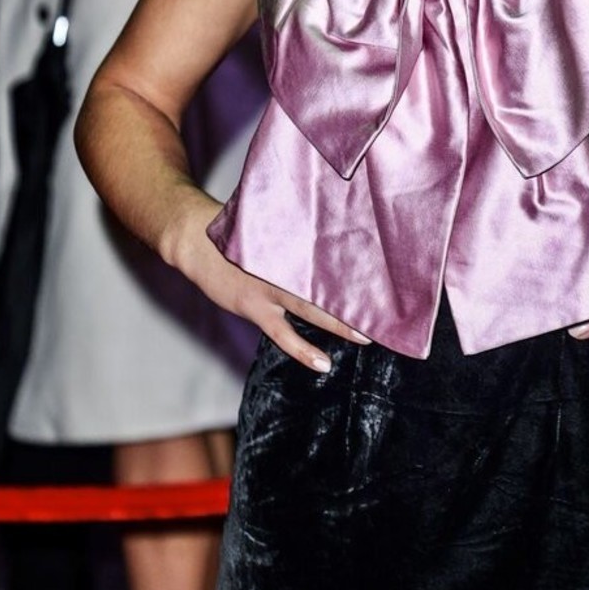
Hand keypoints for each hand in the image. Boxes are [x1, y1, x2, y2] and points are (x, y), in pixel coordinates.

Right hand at [171, 197, 370, 371]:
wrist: (197, 241)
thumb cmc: (242, 232)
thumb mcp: (274, 226)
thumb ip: (301, 233)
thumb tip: (335, 231)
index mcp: (294, 243)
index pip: (335, 255)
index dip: (362, 266)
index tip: (391, 274)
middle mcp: (285, 265)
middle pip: (328, 284)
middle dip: (357, 298)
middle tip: (387, 311)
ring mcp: (269, 288)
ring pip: (311, 309)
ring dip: (339, 323)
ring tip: (366, 338)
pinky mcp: (254, 307)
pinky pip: (283, 334)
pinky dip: (303, 349)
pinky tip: (323, 363)